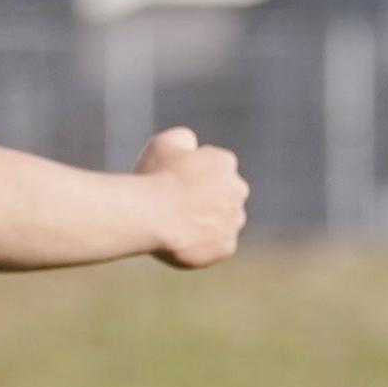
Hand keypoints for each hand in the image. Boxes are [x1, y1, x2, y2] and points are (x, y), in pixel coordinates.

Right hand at [132, 126, 249, 268]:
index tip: (173, 182)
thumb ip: (183, 139)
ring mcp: (234, 220)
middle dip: (206, 198)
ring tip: (177, 225)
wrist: (150, 215)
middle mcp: (238, 190)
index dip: (191, 175)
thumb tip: (192, 145)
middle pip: (222, 194)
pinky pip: (217, 246)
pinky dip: (203, 245)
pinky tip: (182, 241)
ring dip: (207, 222)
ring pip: (222, 221)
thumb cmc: (154, 177)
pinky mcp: (226, 247)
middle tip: (176, 206)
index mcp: (224, 162)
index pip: (213, 167)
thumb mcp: (163, 144)